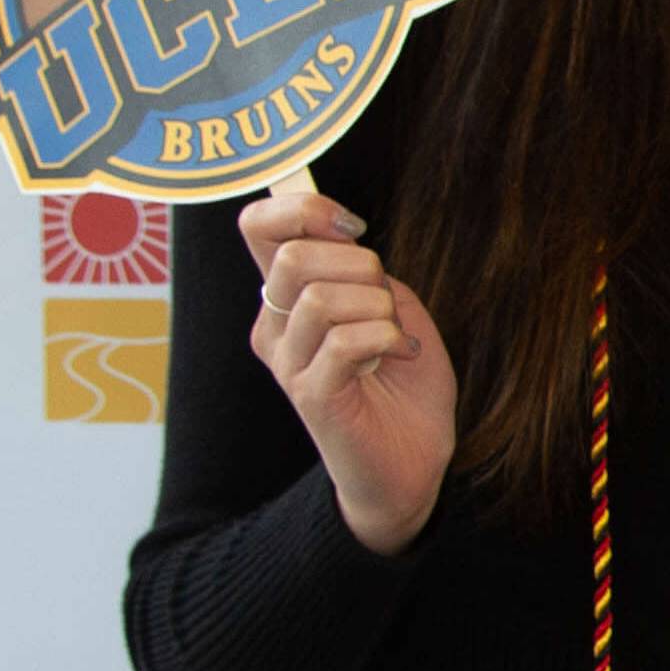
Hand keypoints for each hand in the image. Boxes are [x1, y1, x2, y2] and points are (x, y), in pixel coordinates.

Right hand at [240, 186, 455, 554]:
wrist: (411, 462)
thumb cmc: (401, 383)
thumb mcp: (392, 307)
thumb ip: (363, 270)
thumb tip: (341, 232)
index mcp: (288, 299)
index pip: (258, 227)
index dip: (302, 208)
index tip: (351, 227)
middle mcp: (275, 328)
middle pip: (294, 257)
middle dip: (360, 266)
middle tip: (386, 304)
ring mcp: (288, 363)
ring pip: (322, 297)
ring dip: (379, 308)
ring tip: (395, 338)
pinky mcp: (311, 395)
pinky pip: (345, 340)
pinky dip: (387, 339)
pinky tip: (398, 358)